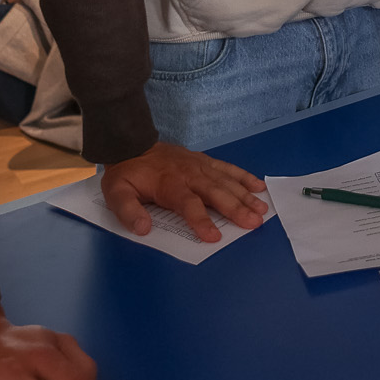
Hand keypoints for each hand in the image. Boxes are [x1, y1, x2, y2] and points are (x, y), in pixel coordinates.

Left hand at [100, 142, 266, 244]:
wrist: (133, 142)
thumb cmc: (128, 173)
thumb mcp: (117, 193)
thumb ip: (128, 211)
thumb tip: (143, 229)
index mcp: (170, 185)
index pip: (189, 205)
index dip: (202, 220)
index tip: (214, 237)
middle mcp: (190, 175)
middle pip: (216, 193)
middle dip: (236, 208)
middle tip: (254, 223)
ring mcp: (200, 166)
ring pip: (226, 181)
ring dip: (245, 196)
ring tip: (262, 210)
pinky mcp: (205, 161)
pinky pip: (227, 168)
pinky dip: (244, 176)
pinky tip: (258, 187)